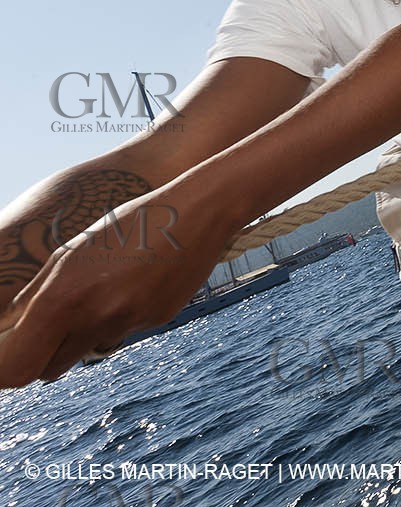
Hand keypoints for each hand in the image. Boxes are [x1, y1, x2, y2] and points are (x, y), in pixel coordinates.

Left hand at [0, 188, 231, 385]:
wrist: (198, 211)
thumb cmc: (127, 223)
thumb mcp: (70, 253)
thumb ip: (35, 295)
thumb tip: (10, 330)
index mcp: (64, 299)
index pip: (15, 368)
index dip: (3, 372)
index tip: (5, 358)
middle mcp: (97, 318)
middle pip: (47, 371)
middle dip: (42, 355)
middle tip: (47, 327)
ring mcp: (131, 323)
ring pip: (88, 349)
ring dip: (83, 333)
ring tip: (104, 287)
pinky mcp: (158, 320)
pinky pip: (123, 332)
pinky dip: (120, 316)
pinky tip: (136, 281)